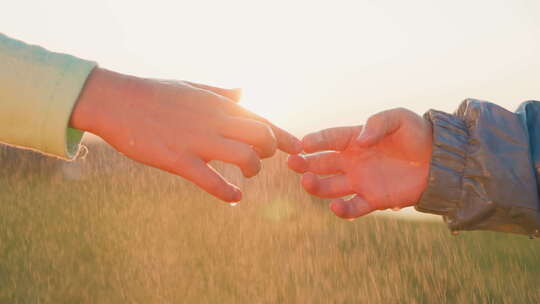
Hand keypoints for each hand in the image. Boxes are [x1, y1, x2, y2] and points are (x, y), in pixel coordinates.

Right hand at [70, 68, 300, 201]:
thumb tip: (244, 92)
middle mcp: (215, 121)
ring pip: (245, 158)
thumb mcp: (193, 88)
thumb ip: (221, 93)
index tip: (298, 148)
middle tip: (258, 160)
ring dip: (252, 171)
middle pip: (261, 138)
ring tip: (245, 176)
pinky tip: (234, 197)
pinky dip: (228, 193)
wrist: (116, 101)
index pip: (262, 120)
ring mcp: (198, 141)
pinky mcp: (179, 160)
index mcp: (219, 104)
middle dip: (268, 152)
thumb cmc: (155, 94)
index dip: (284, 137)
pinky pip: (212, 181)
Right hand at [288, 108, 431, 218]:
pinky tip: (336, 207)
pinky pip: (353, 207)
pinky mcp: (373, 199)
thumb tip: (361, 140)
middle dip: (306, 163)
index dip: (316, 140)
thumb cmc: (417, 134)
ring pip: (331, 186)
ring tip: (306, 182)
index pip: (330, 138)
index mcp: (356, 139)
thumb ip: (377, 123)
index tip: (302, 144)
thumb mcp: (399, 118)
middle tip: (292, 163)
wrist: (440, 160)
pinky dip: (343, 210)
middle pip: (323, 163)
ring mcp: (360, 181)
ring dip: (316, 186)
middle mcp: (353, 161)